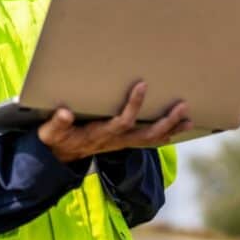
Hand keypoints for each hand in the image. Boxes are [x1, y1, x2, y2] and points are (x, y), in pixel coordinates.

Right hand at [36, 81, 191, 163]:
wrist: (60, 155)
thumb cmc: (57, 139)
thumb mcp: (51, 131)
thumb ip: (57, 123)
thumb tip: (64, 113)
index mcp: (100, 134)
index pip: (122, 121)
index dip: (134, 105)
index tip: (142, 84)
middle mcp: (116, 141)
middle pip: (147, 135)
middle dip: (166, 122)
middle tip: (182, 106)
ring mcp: (122, 143)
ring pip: (151, 140)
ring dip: (171, 129)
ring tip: (189, 119)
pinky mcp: (124, 142)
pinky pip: (149, 141)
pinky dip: (165, 135)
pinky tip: (178, 128)